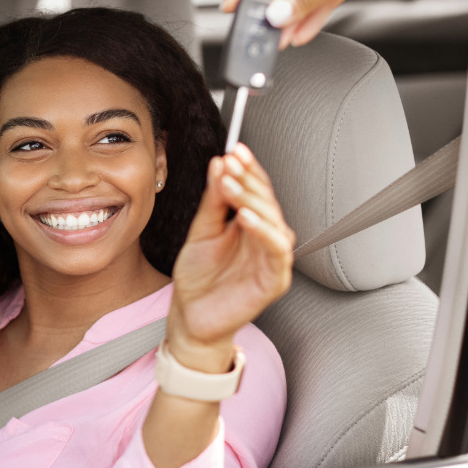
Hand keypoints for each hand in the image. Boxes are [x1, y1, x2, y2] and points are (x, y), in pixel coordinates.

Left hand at [167, 144, 293, 370]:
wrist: (191, 317)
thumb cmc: (198, 279)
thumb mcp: (201, 231)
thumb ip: (212, 201)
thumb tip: (219, 165)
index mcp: (251, 225)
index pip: (256, 190)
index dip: (248, 169)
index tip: (234, 149)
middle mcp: (265, 238)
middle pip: (266, 201)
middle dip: (249, 179)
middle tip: (232, 162)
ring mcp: (272, 258)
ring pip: (273, 221)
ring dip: (253, 200)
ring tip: (232, 184)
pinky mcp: (275, 280)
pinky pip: (275, 250)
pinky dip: (262, 231)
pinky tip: (245, 217)